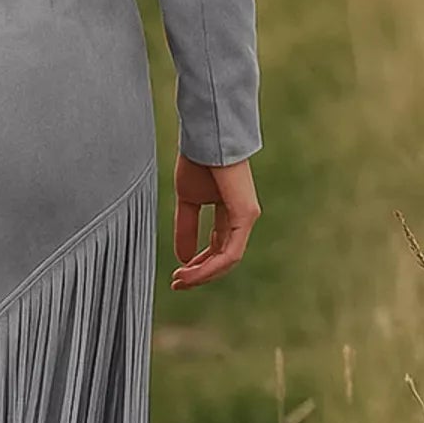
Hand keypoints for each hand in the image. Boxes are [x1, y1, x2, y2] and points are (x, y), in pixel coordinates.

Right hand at [170, 152, 259, 290]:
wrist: (205, 138)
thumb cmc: (197, 161)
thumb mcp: (187, 201)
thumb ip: (186, 229)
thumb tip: (183, 259)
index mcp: (229, 212)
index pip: (217, 247)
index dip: (198, 264)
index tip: (177, 274)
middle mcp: (242, 218)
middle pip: (224, 257)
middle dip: (200, 273)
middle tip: (178, 284)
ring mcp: (246, 218)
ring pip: (228, 260)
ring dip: (203, 274)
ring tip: (181, 281)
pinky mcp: (246, 216)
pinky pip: (230, 252)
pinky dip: (210, 266)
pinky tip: (191, 271)